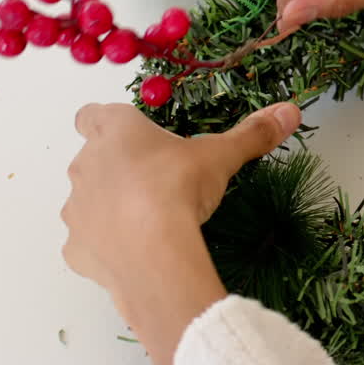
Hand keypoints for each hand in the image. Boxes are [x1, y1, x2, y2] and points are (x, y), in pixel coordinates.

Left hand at [62, 101, 301, 364]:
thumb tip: (288, 112)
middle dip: (117, 167)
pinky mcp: (75, 248)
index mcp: (114, 131)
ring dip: (108, 206)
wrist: (153, 252)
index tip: (128, 134)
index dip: (107, 122)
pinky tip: (133, 251)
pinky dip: (105, 245)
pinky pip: (88, 242)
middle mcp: (85, 164)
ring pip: (87, 200)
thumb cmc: (179, 189)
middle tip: (154, 181)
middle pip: (93, 158)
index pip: (92, 114)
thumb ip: (252, 134)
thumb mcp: (221, 157)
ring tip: (145, 220)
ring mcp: (75, 208)